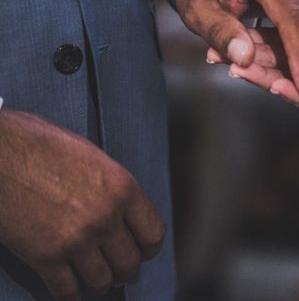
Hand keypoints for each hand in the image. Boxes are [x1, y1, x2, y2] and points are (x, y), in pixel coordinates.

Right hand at [0, 109, 165, 300]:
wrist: (1, 152)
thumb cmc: (41, 144)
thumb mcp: (92, 157)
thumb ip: (111, 186)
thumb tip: (119, 206)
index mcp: (122, 188)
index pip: (153, 233)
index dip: (149, 247)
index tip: (143, 252)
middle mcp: (105, 217)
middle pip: (129, 262)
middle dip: (126, 270)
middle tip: (121, 272)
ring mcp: (76, 239)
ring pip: (101, 281)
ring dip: (99, 285)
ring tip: (96, 283)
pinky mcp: (44, 256)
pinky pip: (66, 290)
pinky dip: (68, 294)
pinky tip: (68, 290)